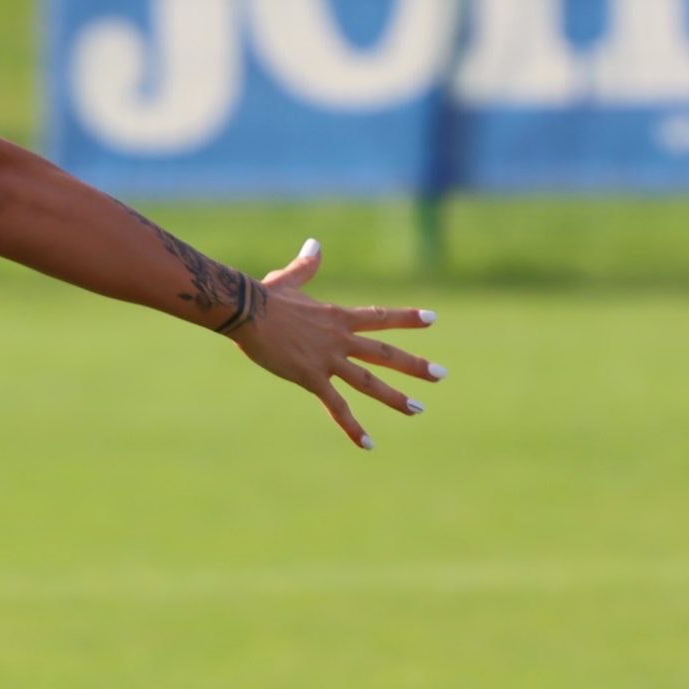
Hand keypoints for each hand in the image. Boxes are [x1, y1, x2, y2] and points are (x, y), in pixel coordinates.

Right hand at [231, 238, 443, 449]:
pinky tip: (368, 444)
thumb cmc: (264, 295)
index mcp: (337, 317)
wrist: (246, 310)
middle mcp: (340, 339)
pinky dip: (352, 426)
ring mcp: (328, 359)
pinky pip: (336, 407)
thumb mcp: (289, 280)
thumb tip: (314, 244)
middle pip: (385, 354)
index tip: (432, 319)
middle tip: (441, 375)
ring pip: (369, 381)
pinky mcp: (311, 377)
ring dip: (395, 397)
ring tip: (418, 410)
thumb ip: (306, 267)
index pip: (379, 318)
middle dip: (414, 365)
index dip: (406, 318)